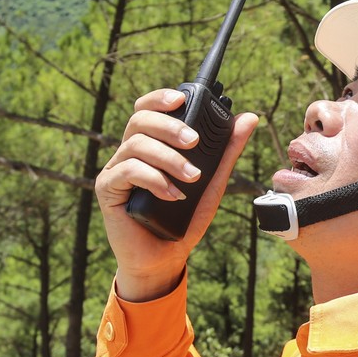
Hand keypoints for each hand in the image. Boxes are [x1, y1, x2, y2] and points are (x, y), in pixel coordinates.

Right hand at [95, 88, 257, 300]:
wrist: (166, 259)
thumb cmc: (185, 218)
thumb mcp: (213, 182)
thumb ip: (227, 151)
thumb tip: (249, 118)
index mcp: (151, 145)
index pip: (148, 109)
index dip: (160, 98)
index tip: (181, 98)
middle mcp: (129, 152)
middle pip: (140, 120)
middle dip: (170, 126)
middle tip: (194, 142)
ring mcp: (116, 169)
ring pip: (135, 144)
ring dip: (168, 158)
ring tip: (192, 177)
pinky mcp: (108, 190)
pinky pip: (127, 171)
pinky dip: (154, 179)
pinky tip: (173, 194)